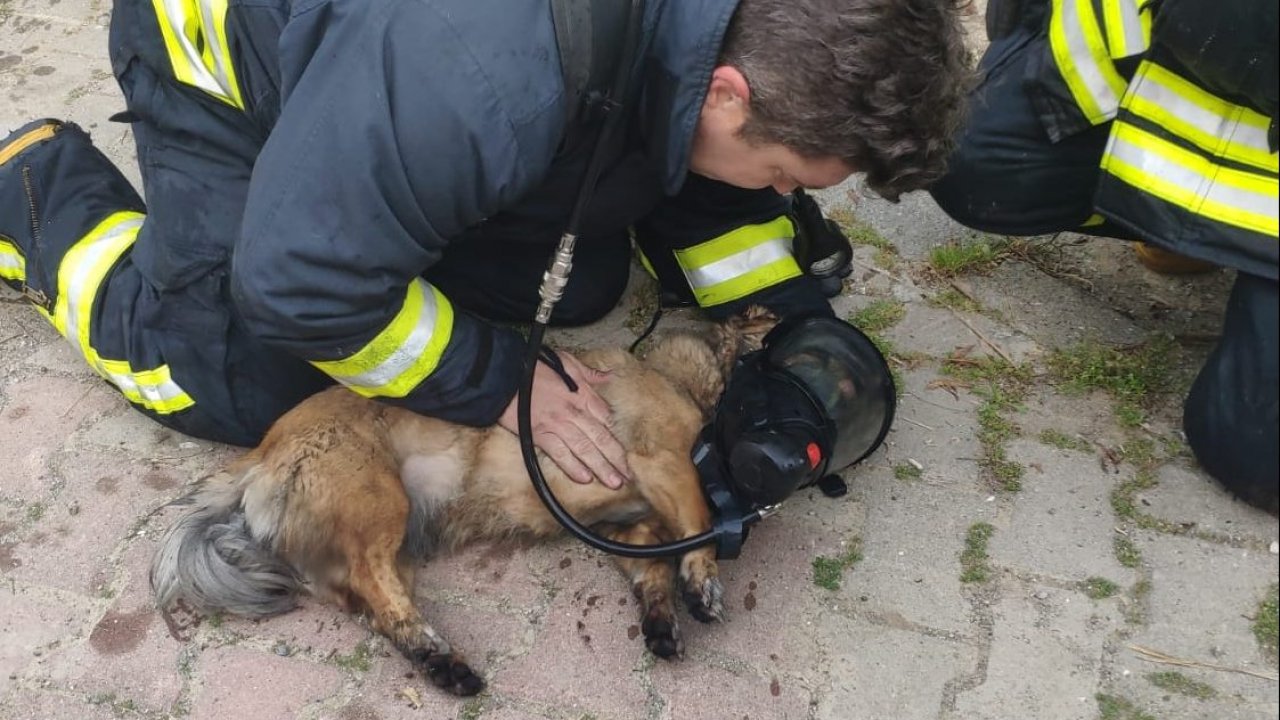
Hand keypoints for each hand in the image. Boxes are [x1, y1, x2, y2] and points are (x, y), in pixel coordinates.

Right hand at [498, 350, 631, 489]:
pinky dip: (572, 467)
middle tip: (629, 476)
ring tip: (614, 483)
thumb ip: (590, 373)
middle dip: (617, 459)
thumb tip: (610, 376)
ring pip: (585, 449)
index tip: (629, 452)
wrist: (503, 375)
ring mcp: (558, 425)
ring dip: (601, 467)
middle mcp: (574, 411)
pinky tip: (585, 479)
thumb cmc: (534, 367)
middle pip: (601, 438)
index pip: (607, 418)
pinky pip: (560, 454)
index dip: (619, 436)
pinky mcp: (540, 434)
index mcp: (582, 394)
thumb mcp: (566, 361)